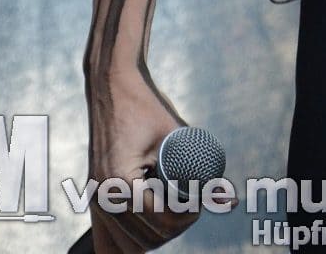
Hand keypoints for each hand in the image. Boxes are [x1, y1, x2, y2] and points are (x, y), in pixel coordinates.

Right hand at [85, 73, 225, 252]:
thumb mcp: (176, 135)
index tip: (201, 201)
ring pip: (128, 246)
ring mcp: (95, 200)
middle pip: (145, 237)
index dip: (187, 214)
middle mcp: (102, 196)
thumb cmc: (145, 106)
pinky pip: (106, 241)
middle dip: (175, 226)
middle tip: (193, 205)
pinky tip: (150, 236)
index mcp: (119, 180)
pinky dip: (128, 245)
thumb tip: (230, 201)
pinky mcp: (95, 199)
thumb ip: (200, 172)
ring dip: (155, 236)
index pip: (159, 216)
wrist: (112, 86)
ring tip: (176, 212)